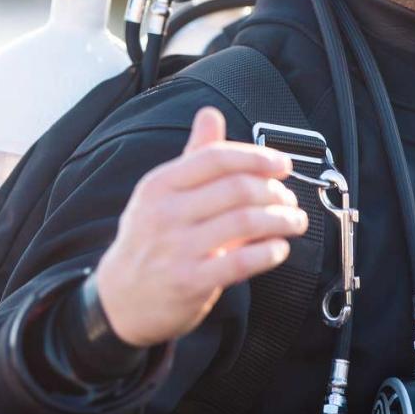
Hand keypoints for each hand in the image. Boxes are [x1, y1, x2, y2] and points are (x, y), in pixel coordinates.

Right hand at [93, 106, 307, 347]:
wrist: (120, 299)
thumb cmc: (148, 240)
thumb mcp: (161, 193)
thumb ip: (193, 156)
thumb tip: (210, 114)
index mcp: (160, 184)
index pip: (216, 158)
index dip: (256, 157)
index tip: (282, 165)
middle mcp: (166, 212)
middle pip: (236, 189)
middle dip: (274, 191)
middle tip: (289, 198)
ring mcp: (177, 248)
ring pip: (245, 222)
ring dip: (281, 220)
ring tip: (294, 221)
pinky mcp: (189, 281)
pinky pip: (240, 262)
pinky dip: (268, 252)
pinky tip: (279, 248)